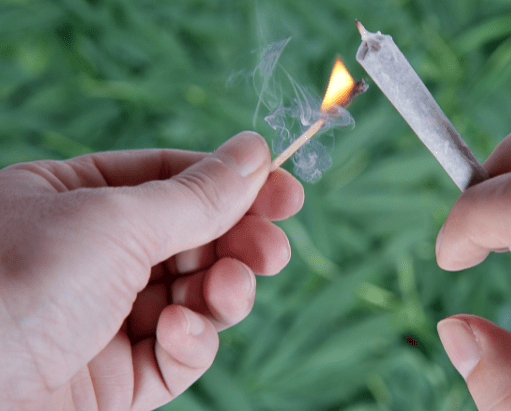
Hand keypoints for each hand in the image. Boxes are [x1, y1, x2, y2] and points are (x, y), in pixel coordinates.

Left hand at [0, 132, 303, 410]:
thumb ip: (195, 195)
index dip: (232, 183)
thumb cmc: (16, 289)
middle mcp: (90, 258)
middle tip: (273, 248)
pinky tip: (179, 334)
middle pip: (192, 240)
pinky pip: (178, 353)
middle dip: (237, 243)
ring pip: (195, 297)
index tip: (286, 191)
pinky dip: (191, 342)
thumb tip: (255, 153)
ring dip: (223, 292)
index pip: (170, 179)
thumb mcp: (115, 223)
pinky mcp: (118, 380)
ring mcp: (105, 319)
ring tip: (231, 289)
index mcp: (72, 200)